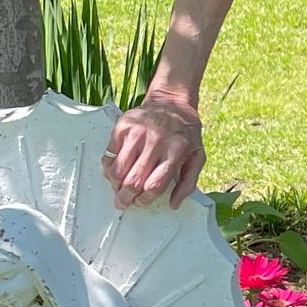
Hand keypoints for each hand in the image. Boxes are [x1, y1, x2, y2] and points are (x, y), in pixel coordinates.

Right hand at [103, 94, 205, 209]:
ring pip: (117, 170)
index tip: (141, 202)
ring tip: (118, 189)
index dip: (145, 199)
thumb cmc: (185, 133)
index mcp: (176, 151)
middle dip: (126, 198)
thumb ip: (188, 182)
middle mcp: (155, 142)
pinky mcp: (122, 127)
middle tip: (123, 203)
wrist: (171, 102)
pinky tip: (115, 172)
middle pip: (133, 181)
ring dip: (115, 186)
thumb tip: (174, 204)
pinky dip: (109, 168)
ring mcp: (136, 133)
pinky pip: (108, 156)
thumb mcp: (197, 156)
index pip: (154, 185)